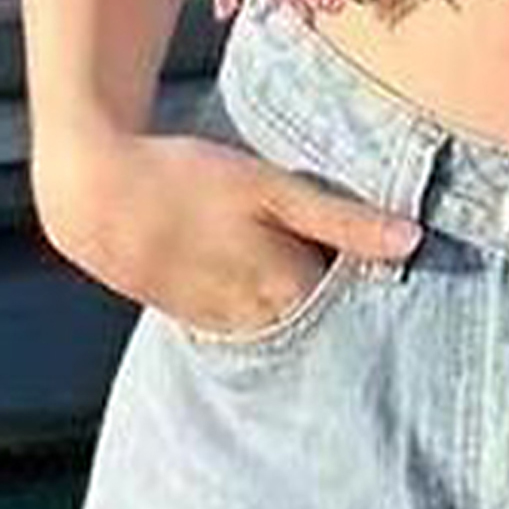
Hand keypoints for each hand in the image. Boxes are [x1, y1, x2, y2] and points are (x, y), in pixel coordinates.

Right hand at [31, 120, 421, 336]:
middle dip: (348, 310)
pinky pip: (244, 326)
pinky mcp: (194, 314)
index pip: (355, 309)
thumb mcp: (273, 189)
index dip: (381, 293)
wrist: (95, 193)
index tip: (409, 281)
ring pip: (282, 328)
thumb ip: (343, 220)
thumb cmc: (189, 180)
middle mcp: (258, 319)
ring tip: (324, 286)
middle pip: (321, 325)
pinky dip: (263, 312)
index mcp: (286, 290)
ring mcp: (222, 322)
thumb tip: (413, 240)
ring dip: (305, 314)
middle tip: (380, 287)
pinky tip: (269, 287)